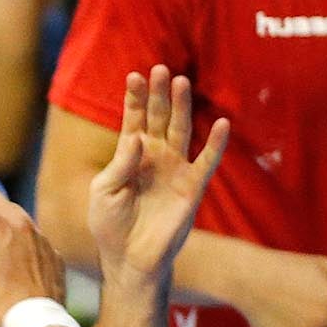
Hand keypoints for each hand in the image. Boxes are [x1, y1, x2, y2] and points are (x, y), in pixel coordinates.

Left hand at [88, 66, 227, 286]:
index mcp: (129, 153)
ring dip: (182, 107)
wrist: (129, 258)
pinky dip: (215, 143)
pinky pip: (206, 161)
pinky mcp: (191, 186)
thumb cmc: (110, 224)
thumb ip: (120, 163)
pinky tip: (222, 122)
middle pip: (158, 117)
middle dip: (159, 94)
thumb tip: (135, 137)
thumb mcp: (105, 191)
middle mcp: (154, 155)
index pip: (133, 118)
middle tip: (160, 68)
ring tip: (181, 82)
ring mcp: (174, 168)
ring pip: (181, 130)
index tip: (134, 75)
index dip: (134, 98)